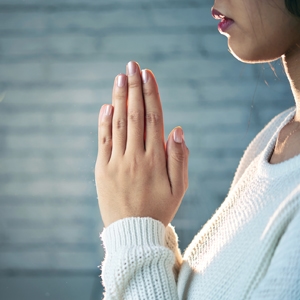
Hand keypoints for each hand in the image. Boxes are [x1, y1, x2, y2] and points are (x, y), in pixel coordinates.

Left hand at [95, 61, 188, 226]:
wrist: (132, 232)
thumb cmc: (159, 208)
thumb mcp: (179, 188)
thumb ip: (180, 158)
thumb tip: (178, 129)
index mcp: (155, 160)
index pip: (154, 119)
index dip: (151, 94)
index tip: (148, 75)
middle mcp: (135, 157)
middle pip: (135, 115)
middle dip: (134, 88)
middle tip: (132, 66)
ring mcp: (116, 162)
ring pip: (118, 124)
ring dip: (119, 98)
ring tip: (120, 77)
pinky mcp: (102, 169)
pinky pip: (103, 141)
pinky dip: (104, 122)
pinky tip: (107, 105)